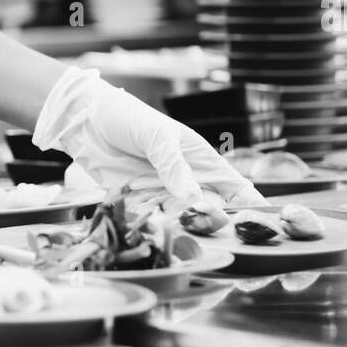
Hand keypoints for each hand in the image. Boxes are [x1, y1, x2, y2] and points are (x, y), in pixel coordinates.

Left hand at [33, 67, 264, 206]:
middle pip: (209, 211)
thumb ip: (174, 167)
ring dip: (179, 228)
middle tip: (207, 229)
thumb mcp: (156, 136)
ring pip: (180, 221)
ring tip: (174, 228)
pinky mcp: (136, 205)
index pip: (236, 187)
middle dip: (211, 223)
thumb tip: (193, 198)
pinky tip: (149, 228)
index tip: (262, 225)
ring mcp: (162, 195)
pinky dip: (151, 228)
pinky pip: (150, 222)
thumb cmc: (127, 117)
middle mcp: (186, 181)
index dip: (250, 206)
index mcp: (201, 160)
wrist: (84, 121)